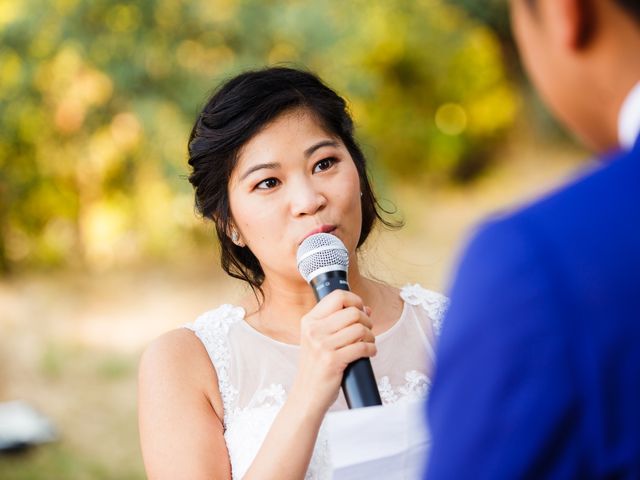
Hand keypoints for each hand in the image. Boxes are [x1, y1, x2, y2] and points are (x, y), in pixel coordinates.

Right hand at [290, 290, 375, 413]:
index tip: (361, 310)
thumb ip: (338, 322)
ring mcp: (322, 346)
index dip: (355, 300)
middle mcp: (313, 330)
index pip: (337, 296)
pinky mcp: (332, 361)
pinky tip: (369, 353)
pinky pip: (362, 347)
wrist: (307, 395)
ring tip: (368, 343)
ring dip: (371, 336)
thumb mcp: (318, 339)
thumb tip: (366, 309)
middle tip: (367, 331)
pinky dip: (371, 349)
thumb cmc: (316, 366)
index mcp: (309, 321)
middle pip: (353, 312)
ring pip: (360, 329)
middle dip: (366, 321)